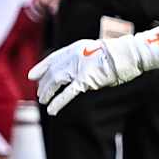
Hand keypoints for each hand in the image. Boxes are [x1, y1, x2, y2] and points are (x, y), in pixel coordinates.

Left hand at [29, 25, 158, 114]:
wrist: (126, 54)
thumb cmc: (115, 54)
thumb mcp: (94, 50)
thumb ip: (82, 57)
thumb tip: (75, 67)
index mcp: (74, 48)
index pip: (52, 58)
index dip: (40, 68)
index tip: (32, 75)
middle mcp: (72, 57)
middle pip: (52, 72)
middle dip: (44, 84)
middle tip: (40, 93)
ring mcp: (78, 68)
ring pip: (55, 82)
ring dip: (48, 92)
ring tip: (44, 101)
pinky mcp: (85, 80)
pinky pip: (67, 94)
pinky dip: (58, 102)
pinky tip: (52, 110)